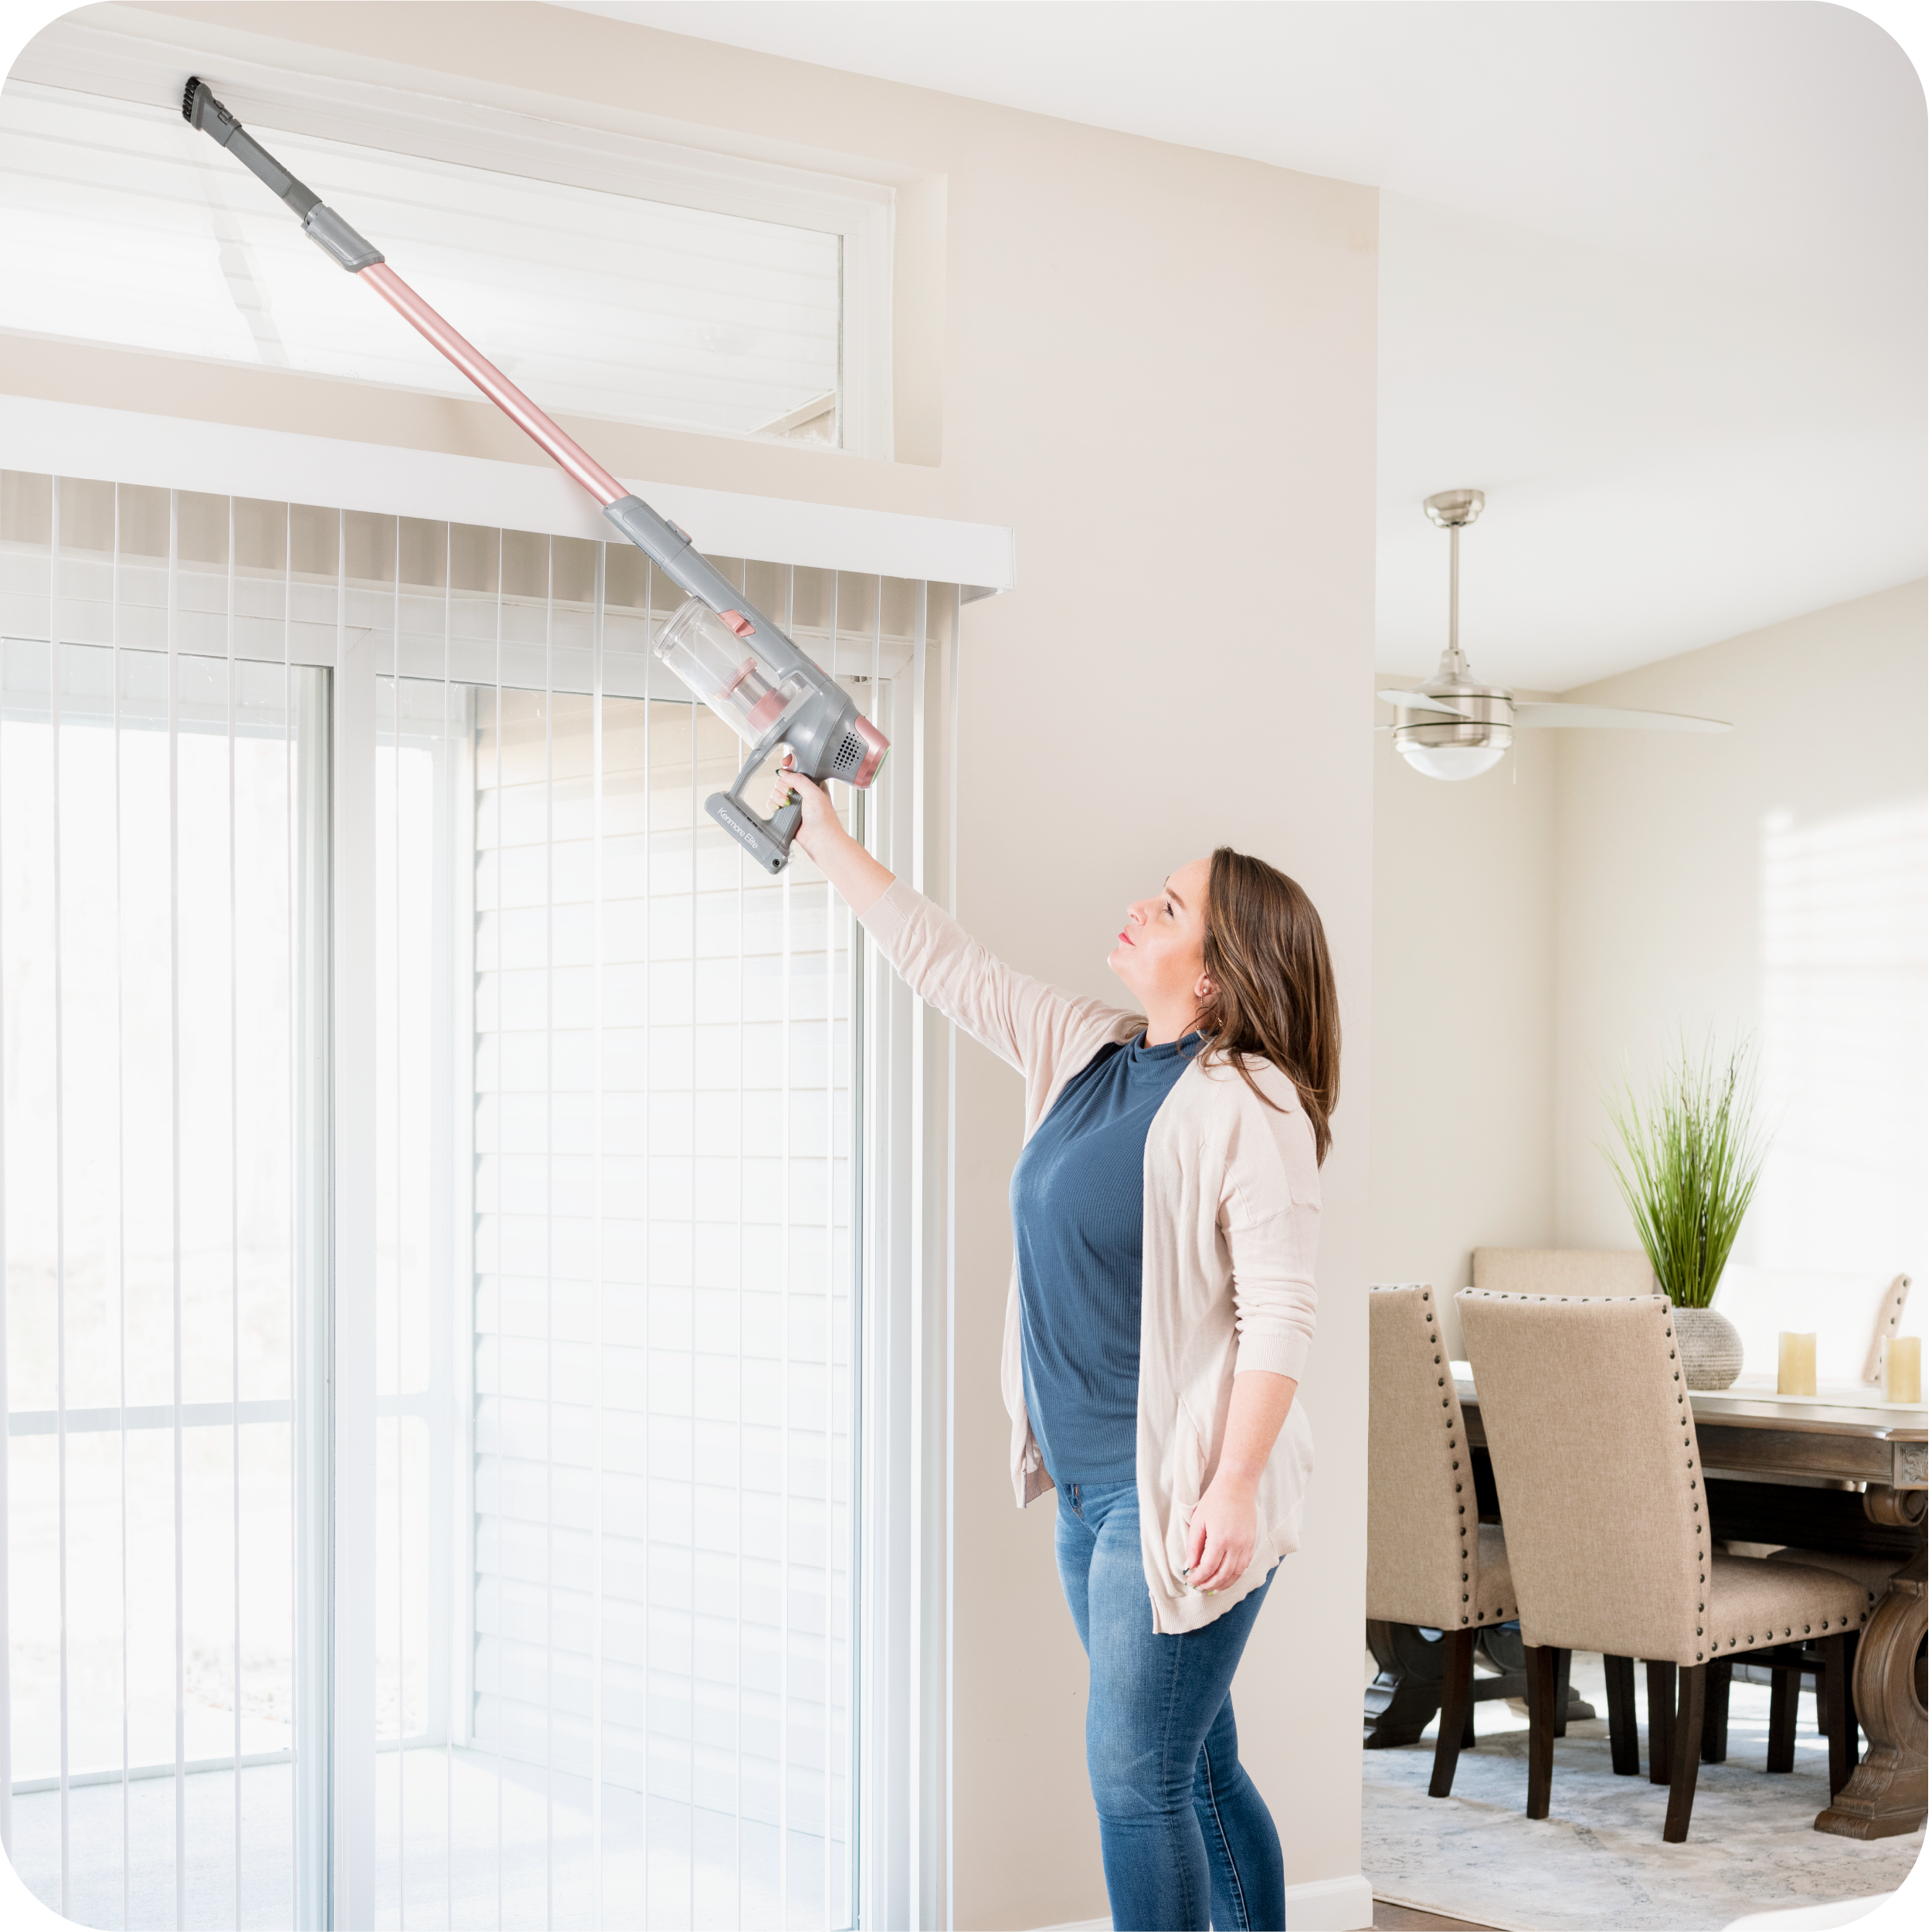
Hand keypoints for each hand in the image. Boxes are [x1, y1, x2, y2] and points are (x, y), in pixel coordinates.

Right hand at [767, 752, 840, 857]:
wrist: (819, 840)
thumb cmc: (824, 819)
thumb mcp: (814, 793)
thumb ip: (799, 779)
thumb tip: (783, 772)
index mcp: (812, 783)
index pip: (797, 769)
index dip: (790, 766)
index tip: (784, 765)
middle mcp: (803, 792)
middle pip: (783, 780)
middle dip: (782, 786)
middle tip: (789, 793)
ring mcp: (794, 802)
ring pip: (776, 791)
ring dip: (777, 796)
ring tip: (786, 804)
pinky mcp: (786, 812)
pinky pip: (773, 803)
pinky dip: (773, 805)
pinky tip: (780, 808)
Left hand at [1185, 1474, 1257, 1594]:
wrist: (1237, 1486)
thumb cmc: (1215, 1500)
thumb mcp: (1198, 1521)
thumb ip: (1193, 1546)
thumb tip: (1190, 1566)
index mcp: (1220, 1540)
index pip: (1207, 1568)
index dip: (1197, 1578)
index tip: (1190, 1580)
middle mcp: (1236, 1546)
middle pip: (1223, 1575)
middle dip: (1209, 1584)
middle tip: (1199, 1587)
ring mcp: (1246, 1545)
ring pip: (1236, 1574)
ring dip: (1223, 1584)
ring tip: (1212, 1587)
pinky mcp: (1252, 1543)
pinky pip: (1244, 1566)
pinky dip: (1235, 1575)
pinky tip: (1226, 1576)